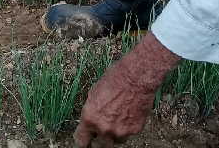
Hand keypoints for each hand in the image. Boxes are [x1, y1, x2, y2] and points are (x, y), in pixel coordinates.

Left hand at [74, 32, 179, 146]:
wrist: (137, 77)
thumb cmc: (115, 79)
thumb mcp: (94, 93)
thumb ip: (91, 112)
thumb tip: (91, 120)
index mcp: (90, 118)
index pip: (81, 141)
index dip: (83, 140)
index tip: (85, 139)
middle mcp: (104, 128)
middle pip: (98, 147)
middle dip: (98, 141)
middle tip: (99, 134)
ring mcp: (120, 132)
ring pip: (114, 141)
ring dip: (113, 134)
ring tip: (117, 118)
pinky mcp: (134, 130)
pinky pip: (127, 134)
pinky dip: (126, 128)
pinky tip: (127, 114)